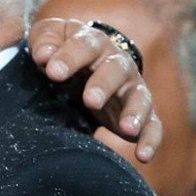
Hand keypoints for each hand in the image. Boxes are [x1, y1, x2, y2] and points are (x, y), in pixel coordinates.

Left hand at [27, 17, 160, 161]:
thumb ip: (44, 42)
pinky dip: (150, 139)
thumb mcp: (48, 39)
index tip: (53, 72)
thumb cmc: (60, 51)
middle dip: (104, 85)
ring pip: (139, 97)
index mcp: (93, 43)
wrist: (83, 65)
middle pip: (116, 70)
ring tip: (126, 129)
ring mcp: (131, 89)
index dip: (70, 57)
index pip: (85, 45)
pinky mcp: (141, 114)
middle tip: (90, 101)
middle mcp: (118, 64)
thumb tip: (43, 56)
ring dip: (135, 113)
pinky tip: (143, 155)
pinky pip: (152, 125)